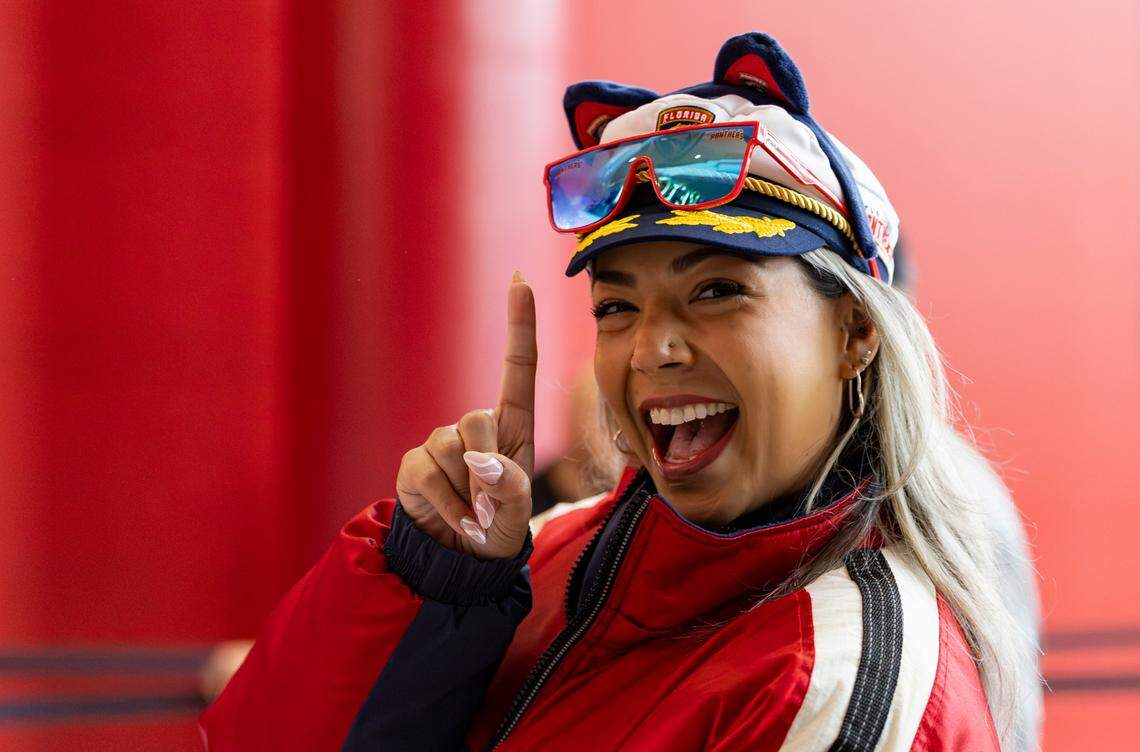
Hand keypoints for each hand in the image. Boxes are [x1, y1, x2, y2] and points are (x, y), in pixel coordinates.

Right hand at [395, 271, 536, 558]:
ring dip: (468, 494)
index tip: (519, 280)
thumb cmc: (499, 528)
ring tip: (474, 516)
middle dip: (488, 468)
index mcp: (514, 427)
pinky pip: (428, 473)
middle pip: (479, 419)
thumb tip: (481, 461)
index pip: (518, 367)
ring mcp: (441, 441)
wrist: (460, 560)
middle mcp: (477, 425)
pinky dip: (446, 504)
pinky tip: (454, 519)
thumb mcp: (518, 514)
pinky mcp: (414, 462)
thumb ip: (511, 488)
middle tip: (492, 507)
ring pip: (452, 448)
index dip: (519, 323)